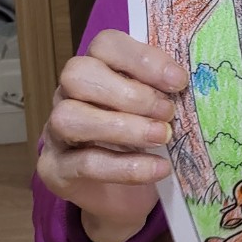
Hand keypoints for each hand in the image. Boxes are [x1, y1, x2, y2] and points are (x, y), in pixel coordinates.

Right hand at [37, 30, 187, 241]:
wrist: (126, 197)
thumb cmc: (145, 139)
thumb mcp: (157, 109)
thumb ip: (164, 90)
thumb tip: (186, 82)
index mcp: (95, 68)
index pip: (106, 44)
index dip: (142, 59)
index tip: (178, 81)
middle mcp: (67, 94)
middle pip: (78, 74)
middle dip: (129, 93)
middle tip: (167, 112)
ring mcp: (55, 132)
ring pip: (70, 117)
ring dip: (122, 126)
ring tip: (162, 136)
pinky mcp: (55, 170)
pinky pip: (84, 164)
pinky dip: (126, 166)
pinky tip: (158, 167)